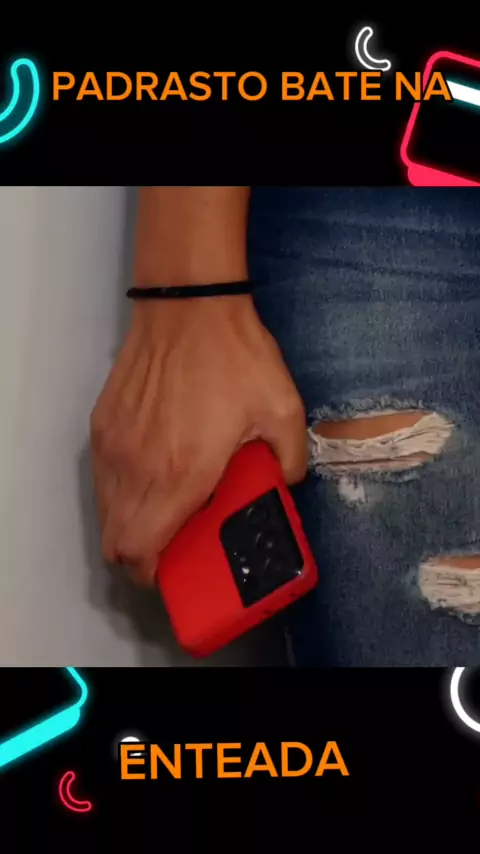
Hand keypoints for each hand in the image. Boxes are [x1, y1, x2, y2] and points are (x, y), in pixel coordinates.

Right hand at [90, 294, 306, 584]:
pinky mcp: (103, 425)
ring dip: (128, 526)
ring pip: (104, 513)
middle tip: (171, 546)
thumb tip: (285, 483)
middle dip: (140, 557)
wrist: (189, 305)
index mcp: (182, 475)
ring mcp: (114, 446)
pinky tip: (150, 474)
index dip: (153, 575)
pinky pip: (102, 478)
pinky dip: (119, 492)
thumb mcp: (285, 410)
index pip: (142, 550)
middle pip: (116, 542)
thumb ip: (290, 461)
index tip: (174, 571)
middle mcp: (138, 468)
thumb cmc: (236, 358)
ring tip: (161, 513)